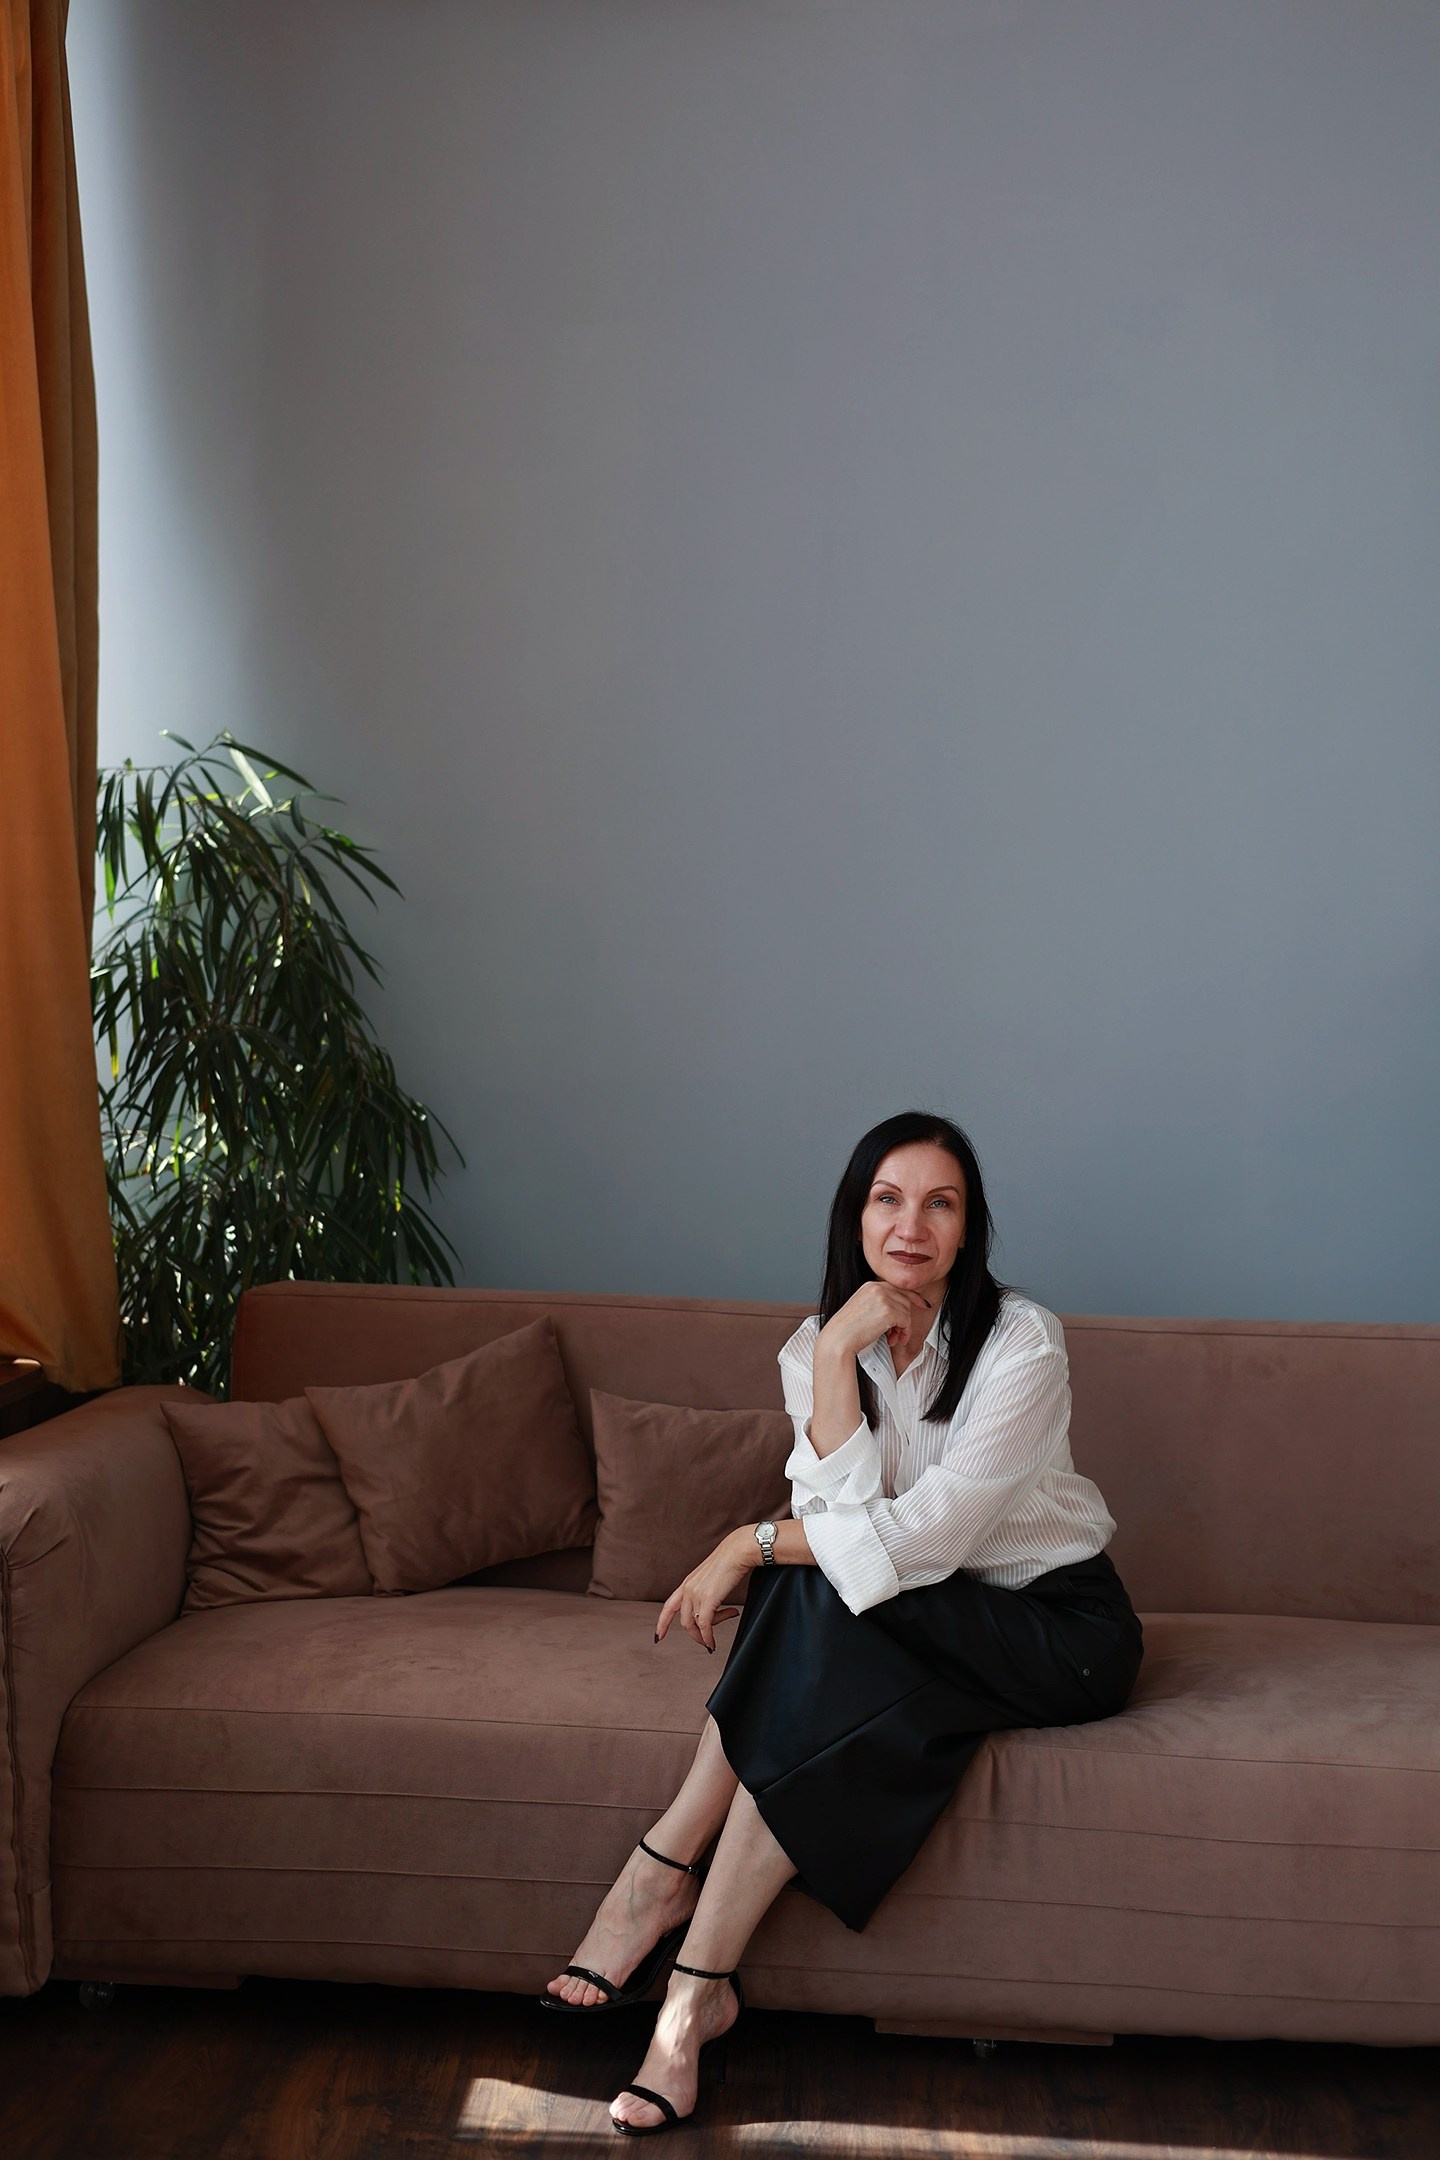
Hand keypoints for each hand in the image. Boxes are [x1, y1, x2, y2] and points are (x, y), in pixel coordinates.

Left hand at [655, 1528, 754, 1653]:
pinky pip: (705, 1626)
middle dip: (695, 1636)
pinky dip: (708, 1638)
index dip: (662, 1623)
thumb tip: (713, 1605)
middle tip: (707, 1641)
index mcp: (688, 1583)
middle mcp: (688, 1589)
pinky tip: (713, 1643)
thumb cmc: (730, 1561)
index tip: (657, 1636)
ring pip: (696, 1625)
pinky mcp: (708, 1599)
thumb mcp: (711, 1577)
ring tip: (718, 1636)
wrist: (738, 1551)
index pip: (669, 1606)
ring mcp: (696, 1594)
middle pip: (685, 1622)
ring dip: (706, 1635)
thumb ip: (707, 1590)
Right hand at [819, 1279, 932, 1362]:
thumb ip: (880, 1303)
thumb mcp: (863, 1308)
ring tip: (893, 1339)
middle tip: (897, 1334)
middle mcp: (878, 1288)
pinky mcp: (888, 1311)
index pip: (898, 1287)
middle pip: (904, 1301)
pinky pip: (906, 1321)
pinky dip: (904, 1333)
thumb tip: (902, 1308)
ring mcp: (883, 1298)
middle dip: (904, 1319)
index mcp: (870, 1285)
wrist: (839, 1338)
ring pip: (907, 1312)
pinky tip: (893, 1340)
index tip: (923, 1303)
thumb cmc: (848, 1329)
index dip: (913, 1296)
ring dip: (903, 1328)